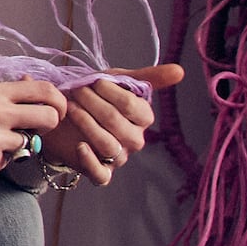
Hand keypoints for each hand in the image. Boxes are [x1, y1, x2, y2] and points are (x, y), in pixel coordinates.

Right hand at [0, 80, 61, 183]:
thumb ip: (6, 96)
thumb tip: (35, 85)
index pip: (44, 90)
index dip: (59, 101)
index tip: (56, 110)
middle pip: (49, 117)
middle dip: (50, 126)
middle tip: (38, 131)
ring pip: (29, 143)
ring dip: (16, 146)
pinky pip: (8, 161)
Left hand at [43, 63, 183, 187]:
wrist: (66, 116)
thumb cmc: (96, 96)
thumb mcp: (119, 81)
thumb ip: (149, 77)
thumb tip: (180, 70)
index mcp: (143, 118)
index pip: (134, 107)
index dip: (111, 93)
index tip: (94, 82)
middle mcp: (135, 140)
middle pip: (116, 123)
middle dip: (94, 103)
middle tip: (78, 91)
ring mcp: (119, 157)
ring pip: (107, 144)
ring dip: (86, 123)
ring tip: (72, 107)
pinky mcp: (100, 172)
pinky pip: (101, 175)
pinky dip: (90, 161)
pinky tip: (79, 146)